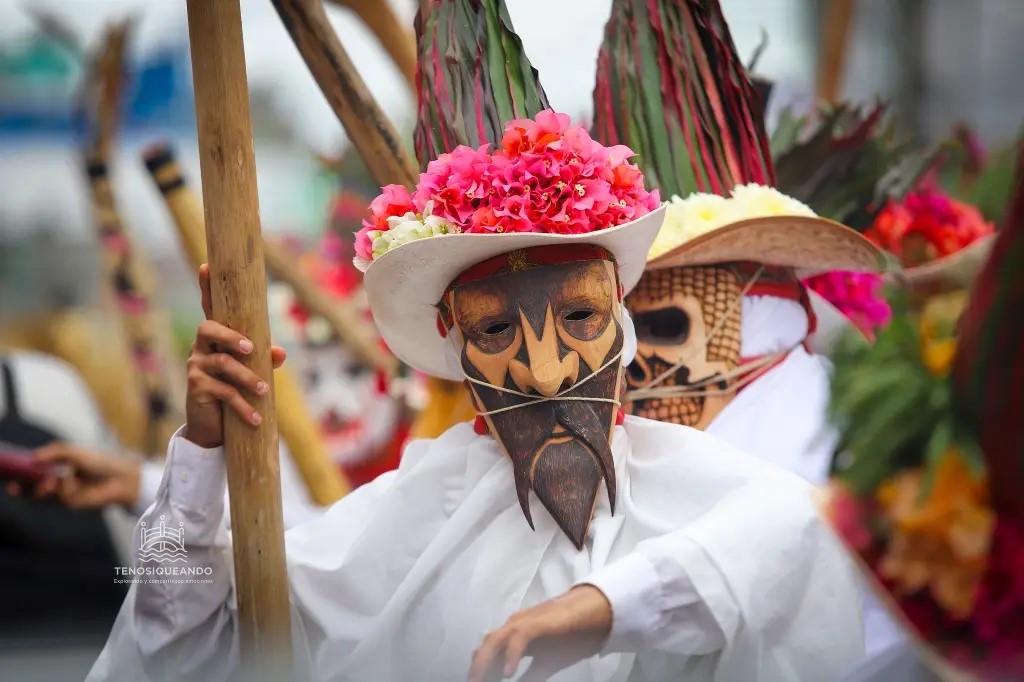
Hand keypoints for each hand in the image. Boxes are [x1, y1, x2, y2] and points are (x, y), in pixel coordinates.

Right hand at [5, 443, 140, 509]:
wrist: (120, 478)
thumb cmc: (100, 462)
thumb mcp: (75, 451)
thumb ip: (54, 452)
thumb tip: (34, 456)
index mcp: (57, 466)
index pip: (33, 469)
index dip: (19, 471)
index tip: (8, 471)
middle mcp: (56, 480)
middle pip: (30, 486)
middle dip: (20, 487)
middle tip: (14, 486)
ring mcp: (62, 493)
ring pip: (41, 494)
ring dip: (43, 489)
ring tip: (52, 482)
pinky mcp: (69, 503)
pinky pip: (58, 498)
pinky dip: (64, 490)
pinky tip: (73, 484)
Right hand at [185, 264, 286, 447]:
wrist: (215, 426)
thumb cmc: (236, 389)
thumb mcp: (253, 372)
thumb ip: (265, 359)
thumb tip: (280, 353)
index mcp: (215, 338)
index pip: (209, 308)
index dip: (206, 287)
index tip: (205, 265)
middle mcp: (200, 347)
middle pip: (208, 329)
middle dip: (230, 336)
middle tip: (252, 349)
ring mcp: (196, 366)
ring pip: (223, 364)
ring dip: (248, 378)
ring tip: (266, 391)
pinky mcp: (196, 388)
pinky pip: (224, 392)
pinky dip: (244, 406)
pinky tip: (257, 418)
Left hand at [468, 585, 612, 681]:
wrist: (596, 612)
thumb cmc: (573, 635)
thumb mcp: (548, 662)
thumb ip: (531, 675)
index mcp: (515, 635)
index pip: (490, 651)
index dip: (481, 668)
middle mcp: (514, 626)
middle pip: (486, 646)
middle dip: (477, 667)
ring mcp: (524, 622)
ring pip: (495, 640)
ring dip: (484, 662)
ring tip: (479, 681)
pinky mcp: (536, 622)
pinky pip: (518, 638)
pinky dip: (510, 655)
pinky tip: (508, 673)